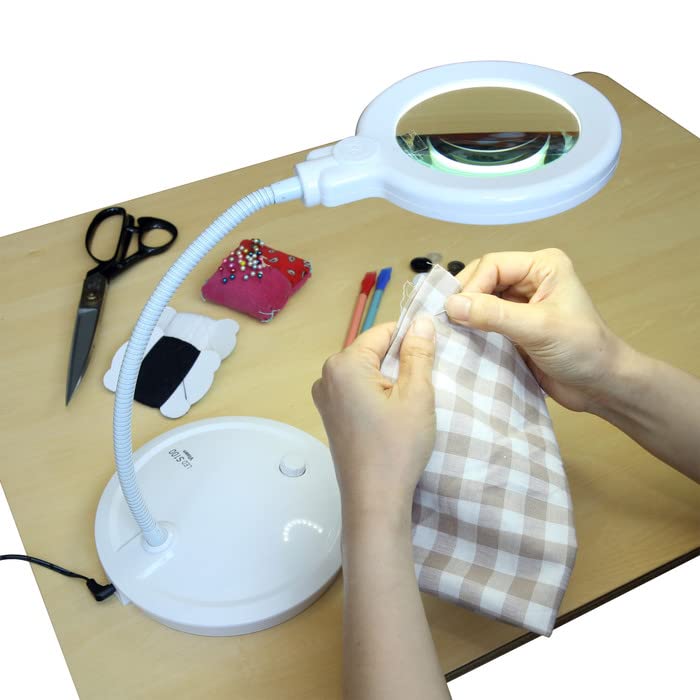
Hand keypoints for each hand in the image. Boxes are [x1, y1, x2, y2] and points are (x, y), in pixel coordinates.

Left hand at [312, 319, 435, 522]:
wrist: (374, 499)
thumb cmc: (397, 446)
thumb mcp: (416, 395)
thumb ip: (418, 353)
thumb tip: (421, 320)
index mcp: (343, 364)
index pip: (382, 333)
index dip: (410, 340)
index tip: (432, 358)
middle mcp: (326, 376)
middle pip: (372, 352)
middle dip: (399, 363)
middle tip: (422, 389)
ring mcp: (324, 398)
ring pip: (366, 373)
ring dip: (389, 381)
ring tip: (408, 407)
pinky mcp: (330, 416)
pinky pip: (357, 392)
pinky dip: (377, 397)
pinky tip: (392, 418)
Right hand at [445, 248, 623, 412]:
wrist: (600, 387)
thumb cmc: (581, 350)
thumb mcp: (538, 329)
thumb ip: (494, 315)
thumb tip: (451, 305)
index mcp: (543, 266)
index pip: (492, 265)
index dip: (472, 286)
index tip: (456, 313)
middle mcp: (530, 279)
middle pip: (482, 279)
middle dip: (466, 299)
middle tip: (448, 322)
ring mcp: (521, 304)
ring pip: (480, 300)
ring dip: (466, 315)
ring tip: (450, 332)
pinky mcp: (514, 327)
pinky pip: (484, 321)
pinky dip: (472, 329)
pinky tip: (461, 341)